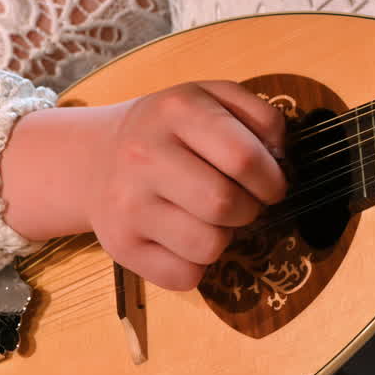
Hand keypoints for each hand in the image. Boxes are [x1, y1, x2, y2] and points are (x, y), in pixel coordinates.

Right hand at [0, 81, 287, 290]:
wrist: (93, 158)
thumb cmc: (169, 132)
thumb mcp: (211, 98)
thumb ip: (257, 113)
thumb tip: (281, 155)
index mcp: (176, 110)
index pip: (244, 159)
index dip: (272, 180)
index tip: (270, 185)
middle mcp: (144, 155)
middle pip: (225, 205)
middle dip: (249, 210)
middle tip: (241, 203)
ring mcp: (128, 204)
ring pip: (209, 246)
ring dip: (223, 238)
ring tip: (209, 219)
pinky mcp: (121, 247)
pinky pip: (185, 277)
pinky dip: (196, 265)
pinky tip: (184, 238)